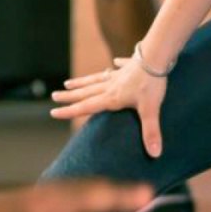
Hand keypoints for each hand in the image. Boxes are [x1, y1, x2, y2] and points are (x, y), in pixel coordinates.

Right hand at [50, 57, 168, 157]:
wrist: (157, 57)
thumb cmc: (152, 84)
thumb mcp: (151, 110)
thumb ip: (150, 132)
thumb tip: (154, 154)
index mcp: (112, 98)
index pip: (86, 106)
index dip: (69, 111)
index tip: (53, 112)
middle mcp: (111, 86)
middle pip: (85, 92)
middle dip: (69, 96)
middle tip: (54, 96)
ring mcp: (119, 75)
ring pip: (95, 79)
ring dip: (82, 82)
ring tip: (68, 83)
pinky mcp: (129, 66)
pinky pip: (119, 67)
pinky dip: (114, 67)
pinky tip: (113, 63)